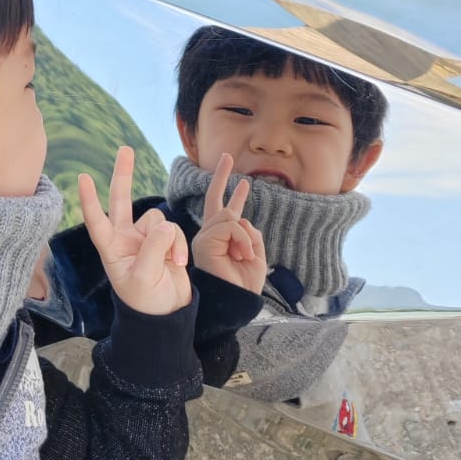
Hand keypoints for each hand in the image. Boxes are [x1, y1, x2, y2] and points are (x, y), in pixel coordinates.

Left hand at [78, 146, 190, 315]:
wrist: (167, 314)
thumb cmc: (146, 302)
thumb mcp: (144, 279)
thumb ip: (152, 249)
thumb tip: (163, 224)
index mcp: (110, 249)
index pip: (96, 221)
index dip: (89, 200)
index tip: (82, 178)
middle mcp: (125, 239)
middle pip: (122, 200)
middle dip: (124, 174)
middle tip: (125, 149)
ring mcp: (145, 238)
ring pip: (158, 219)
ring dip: (169, 239)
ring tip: (170, 263)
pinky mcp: (165, 240)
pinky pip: (174, 229)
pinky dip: (179, 245)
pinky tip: (178, 264)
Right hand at [190, 153, 267, 294]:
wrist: (236, 303)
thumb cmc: (245, 285)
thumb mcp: (256, 253)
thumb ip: (248, 232)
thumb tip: (239, 218)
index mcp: (223, 239)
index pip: (225, 210)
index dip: (232, 193)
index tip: (243, 182)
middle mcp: (210, 235)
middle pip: (215, 201)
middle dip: (221, 177)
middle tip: (227, 156)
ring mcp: (204, 238)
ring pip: (230, 216)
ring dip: (246, 237)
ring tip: (245, 256)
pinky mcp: (204, 242)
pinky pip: (231, 226)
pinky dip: (242, 240)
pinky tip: (242, 255)